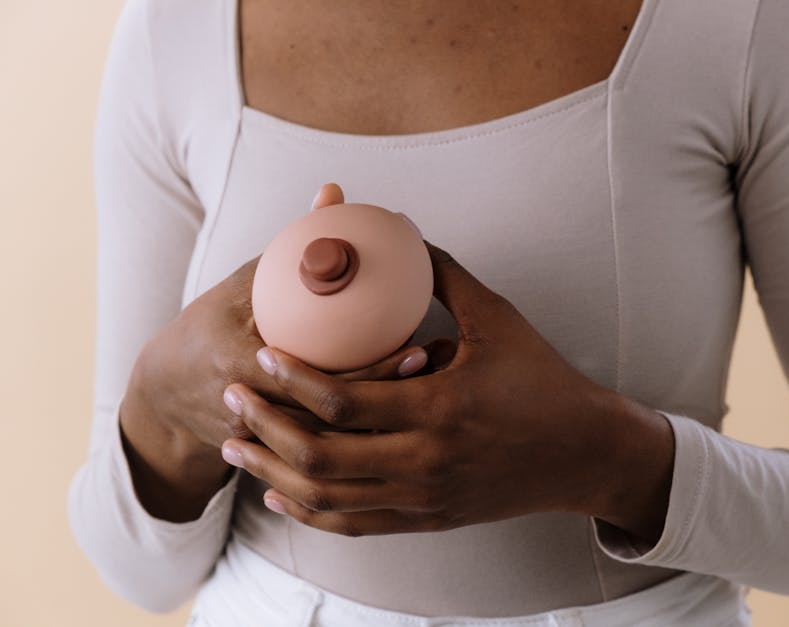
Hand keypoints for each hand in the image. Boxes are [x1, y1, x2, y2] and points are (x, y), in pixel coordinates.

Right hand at [120, 183, 442, 520]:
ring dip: (387, 422)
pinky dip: (369, 441)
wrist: (168, 398)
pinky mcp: (275, 466)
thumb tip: (335, 193)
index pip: (314, 370)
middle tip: (433, 364)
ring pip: (338, 445)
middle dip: (389, 395)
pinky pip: (331, 460)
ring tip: (432, 391)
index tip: (415, 342)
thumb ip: (291, 245)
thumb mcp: (245, 283)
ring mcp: (264, 446)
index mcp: (238, 365)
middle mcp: (252, 411)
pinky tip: (407, 419)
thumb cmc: (210, 328)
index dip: (369, 364)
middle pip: (335, 413)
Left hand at [220, 241, 675, 541]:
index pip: (342, 400)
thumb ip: (446, 277)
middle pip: (320, 454)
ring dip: (272, 471)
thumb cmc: (544, 382)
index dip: (291, 376)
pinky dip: (308, 512)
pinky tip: (279, 494)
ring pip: (326, 497)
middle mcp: (426, 461)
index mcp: (440, 408)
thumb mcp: (499, 320)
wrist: (585, 452)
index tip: (259, 352)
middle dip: (265, 425)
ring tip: (235, 445)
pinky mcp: (427, 518)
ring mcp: (424, 498)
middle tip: (230, 397)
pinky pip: (353, 525)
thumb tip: (404, 234)